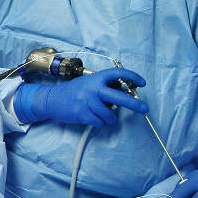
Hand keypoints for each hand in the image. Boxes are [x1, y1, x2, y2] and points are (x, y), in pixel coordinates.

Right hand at [14, 67, 146, 126]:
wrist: (53, 99)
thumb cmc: (74, 92)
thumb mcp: (89, 83)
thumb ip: (104, 87)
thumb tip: (125, 92)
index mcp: (96, 78)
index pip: (117, 74)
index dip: (132, 77)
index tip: (142, 83)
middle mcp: (93, 88)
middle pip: (119, 96)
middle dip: (134, 103)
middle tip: (144, 109)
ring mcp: (88, 101)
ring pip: (110, 114)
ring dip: (110, 119)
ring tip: (105, 116)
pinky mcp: (83, 114)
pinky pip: (100, 122)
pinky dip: (100, 123)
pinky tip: (93, 119)